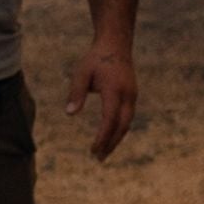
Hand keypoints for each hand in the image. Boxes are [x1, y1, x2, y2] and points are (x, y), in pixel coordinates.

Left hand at [68, 45, 140, 160]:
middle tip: (99, 159)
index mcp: (115, 90)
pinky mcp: (132, 96)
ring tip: (103, 152)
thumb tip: (71, 114)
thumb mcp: (81, 73)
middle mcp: (128, 96)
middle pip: (122, 126)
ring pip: (126, 123)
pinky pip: (127, 117)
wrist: (116, 45)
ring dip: (115, 139)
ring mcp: (132, 96)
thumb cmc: (96, 59)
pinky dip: (118, 130)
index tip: (93, 150)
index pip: (110, 119)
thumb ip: (76, 93)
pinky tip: (109, 137)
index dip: (102, 137)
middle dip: (111, 143)